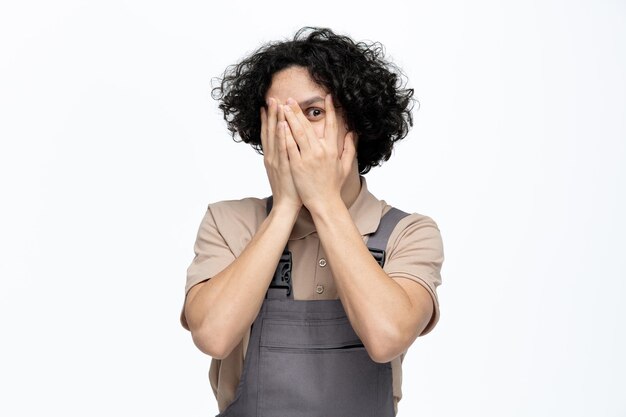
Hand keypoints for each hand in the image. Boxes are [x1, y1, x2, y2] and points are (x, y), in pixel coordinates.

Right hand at [260, 97, 301, 212]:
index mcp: (273, 156)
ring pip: (275, 136)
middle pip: (271, 131)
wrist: (286, 205)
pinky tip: (282, 125)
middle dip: (271, 114)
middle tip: (271, 98)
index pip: (270, 134)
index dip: (269, 119)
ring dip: (275, 119)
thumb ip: (286, 156)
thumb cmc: (290, 188)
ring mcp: (277, 160)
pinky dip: (281, 136)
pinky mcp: (284, 166)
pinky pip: (283, 148)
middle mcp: (272, 156)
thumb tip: (289, 145)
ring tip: (275, 104)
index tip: (269, 105)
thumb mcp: (285, 169)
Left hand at [281, 94, 355, 213]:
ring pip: (298, 133)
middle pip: (309, 126)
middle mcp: (320, 151)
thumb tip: (353, 133)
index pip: (332, 125)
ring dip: (290, 118)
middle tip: (291, 99)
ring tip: (282, 106)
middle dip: (299, 111)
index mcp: (332, 150)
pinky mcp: (297, 165)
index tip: (328, 97)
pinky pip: (290, 147)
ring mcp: (308, 158)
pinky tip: (280, 124)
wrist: (324, 203)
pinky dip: (285, 135)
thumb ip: (350, 148)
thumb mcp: (345, 166)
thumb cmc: (333, 185)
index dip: (331, 110)